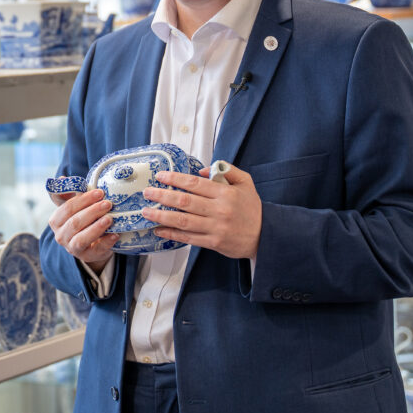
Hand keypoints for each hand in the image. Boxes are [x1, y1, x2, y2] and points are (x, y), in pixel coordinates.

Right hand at [47, 186, 118, 270]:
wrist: (89, 243)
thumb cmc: (81, 219)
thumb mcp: (73, 206)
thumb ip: (68, 194)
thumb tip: (62, 179)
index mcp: (56, 221)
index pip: (67, 208)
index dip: (83, 200)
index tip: (99, 192)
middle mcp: (61, 236)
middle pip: (75, 222)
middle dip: (92, 211)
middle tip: (108, 203)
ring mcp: (73, 248)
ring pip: (82, 238)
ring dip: (97, 228)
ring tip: (110, 218)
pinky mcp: (87, 257)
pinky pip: (96, 250)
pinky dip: (106, 242)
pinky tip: (115, 235)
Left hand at [141, 162, 262, 258]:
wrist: (266, 235)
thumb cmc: (252, 208)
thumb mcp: (246, 182)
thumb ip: (227, 170)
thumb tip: (201, 169)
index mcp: (225, 193)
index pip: (195, 183)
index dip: (175, 179)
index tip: (160, 176)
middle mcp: (219, 210)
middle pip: (185, 202)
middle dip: (162, 196)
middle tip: (147, 193)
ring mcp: (215, 227)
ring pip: (183, 221)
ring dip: (162, 216)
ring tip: (146, 212)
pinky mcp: (213, 242)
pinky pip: (189, 238)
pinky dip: (172, 234)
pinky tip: (159, 230)